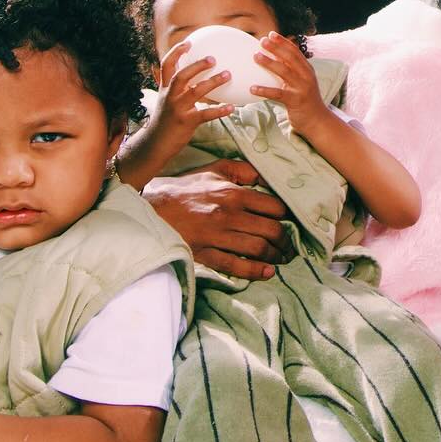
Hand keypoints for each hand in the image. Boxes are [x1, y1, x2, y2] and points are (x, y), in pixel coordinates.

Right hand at [143, 160, 289, 278]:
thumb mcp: (214, 169)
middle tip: (289, 245)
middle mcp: (229, 214)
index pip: (274, 207)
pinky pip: (236, 266)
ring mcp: (217, 236)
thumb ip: (242, 170)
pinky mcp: (205, 253)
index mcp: (233, 193)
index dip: (286, 216)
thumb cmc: (185, 188)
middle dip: (285, 240)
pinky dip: (255, 271)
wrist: (151, 207)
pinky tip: (267, 272)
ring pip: (258, 248)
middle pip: (271, 230)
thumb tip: (266, 177)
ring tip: (281, 258)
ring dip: (276, 256)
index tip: (289, 221)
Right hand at [150, 40, 239, 152]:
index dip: (176, 53)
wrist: (155, 144)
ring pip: (195, 92)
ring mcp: (178, 109)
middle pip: (181, 76)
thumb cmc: (164, 122)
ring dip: (212, 82)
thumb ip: (175, 89)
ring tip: (227, 75)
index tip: (188, 43)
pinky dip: (219, 111)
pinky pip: (205, 115)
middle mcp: (170, 97)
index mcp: (165, 89)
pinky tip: (231, 108)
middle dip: (197, 65)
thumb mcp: (165, 102)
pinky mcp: (186, 122)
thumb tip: (190, 77)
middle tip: (213, 58)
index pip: (166, 66)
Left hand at [249, 33, 327, 133]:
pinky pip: (277, 94)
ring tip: (256, 57)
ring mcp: (301, 88)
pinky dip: (264, 90)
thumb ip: (291, 71)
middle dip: (276, 48)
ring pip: (284, 72)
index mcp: (307, 70)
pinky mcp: (295, 101)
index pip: (295, 52)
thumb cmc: (305, 100)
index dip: (283, 42)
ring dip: (269, 63)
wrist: (317, 120)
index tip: (271, 34)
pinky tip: (252, 88)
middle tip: (262, 41)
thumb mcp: (301, 82)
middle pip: (290, 58)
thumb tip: (274, 58)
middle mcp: (306, 76)